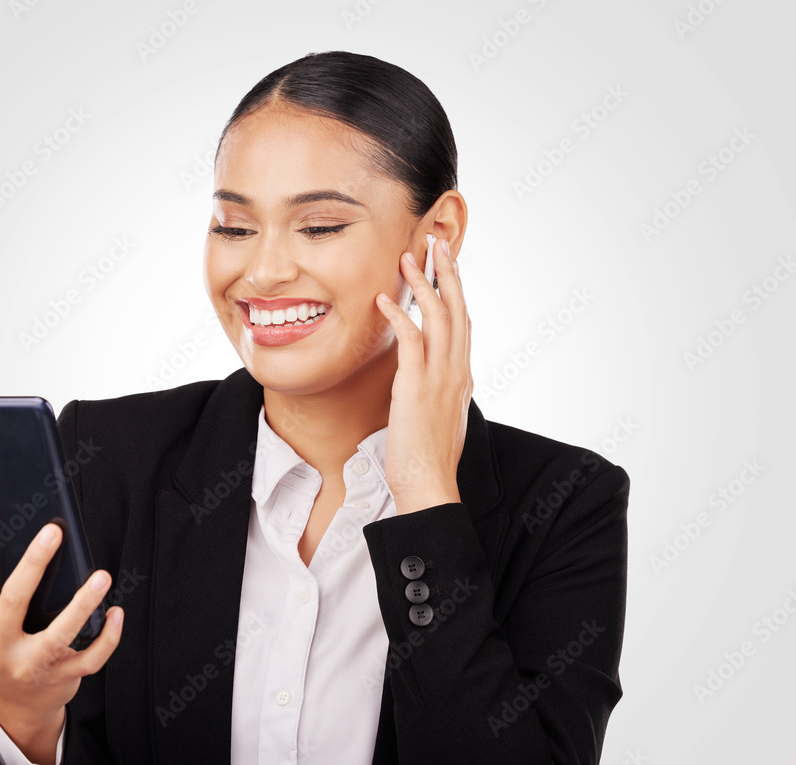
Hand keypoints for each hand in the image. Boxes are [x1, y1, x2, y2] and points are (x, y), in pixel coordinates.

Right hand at [0, 499, 123, 760]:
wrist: (13, 705)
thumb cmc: (3, 647)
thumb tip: (23, 533)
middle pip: (14, 601)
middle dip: (35, 564)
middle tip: (55, 530)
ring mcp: (29, 666)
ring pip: (59, 635)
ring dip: (83, 604)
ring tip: (102, 576)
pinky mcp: (60, 678)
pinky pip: (90, 657)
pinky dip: (108, 635)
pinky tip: (116, 612)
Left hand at [374, 238, 472, 513]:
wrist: (430, 484)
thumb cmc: (430, 456)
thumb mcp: (442, 416)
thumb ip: (442, 391)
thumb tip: (439, 380)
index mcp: (462, 375)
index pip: (463, 322)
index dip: (455, 290)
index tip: (446, 265)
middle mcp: (457, 370)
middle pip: (456, 309)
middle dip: (446, 272)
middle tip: (435, 243)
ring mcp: (440, 377)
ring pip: (438, 317)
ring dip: (422, 284)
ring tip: (407, 257)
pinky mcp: (417, 387)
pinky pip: (411, 341)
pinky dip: (399, 317)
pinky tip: (385, 300)